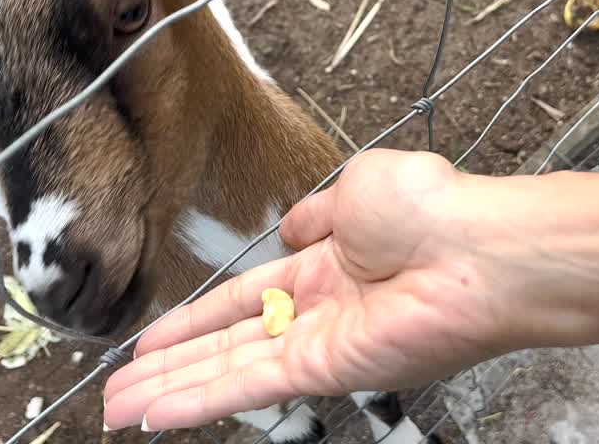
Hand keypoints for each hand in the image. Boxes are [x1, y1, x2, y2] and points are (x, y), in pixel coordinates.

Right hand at [101, 149, 508, 431]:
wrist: (482, 249)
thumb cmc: (436, 208)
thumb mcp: (360, 187)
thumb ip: (319, 214)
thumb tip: (295, 228)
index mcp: (326, 265)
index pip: (243, 299)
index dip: (194, 319)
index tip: (153, 337)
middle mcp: (318, 312)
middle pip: (225, 344)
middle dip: (169, 366)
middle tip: (119, 388)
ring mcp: (319, 345)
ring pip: (228, 372)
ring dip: (171, 391)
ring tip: (117, 409)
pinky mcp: (327, 370)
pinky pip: (251, 385)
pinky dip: (200, 400)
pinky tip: (157, 412)